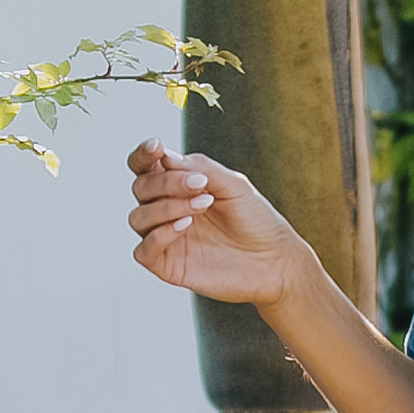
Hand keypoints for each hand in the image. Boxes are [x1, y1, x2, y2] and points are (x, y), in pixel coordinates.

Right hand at [126, 137, 307, 308]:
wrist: (275, 260)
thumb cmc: (255, 219)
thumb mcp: (235, 186)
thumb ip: (201, 168)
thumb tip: (165, 156)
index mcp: (177, 187)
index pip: (145, 166)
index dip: (143, 154)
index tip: (157, 147)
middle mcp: (166, 210)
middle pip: (141, 188)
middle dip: (166, 182)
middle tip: (200, 185)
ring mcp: (164, 238)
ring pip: (139, 218)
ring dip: (166, 207)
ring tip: (203, 205)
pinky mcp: (167, 265)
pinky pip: (144, 251)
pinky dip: (159, 236)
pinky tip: (185, 226)